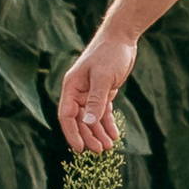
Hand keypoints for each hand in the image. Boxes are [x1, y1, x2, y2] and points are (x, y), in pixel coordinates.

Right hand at [57, 25, 137, 152]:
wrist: (122, 37)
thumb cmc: (110, 53)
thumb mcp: (103, 77)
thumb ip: (96, 100)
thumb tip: (87, 124)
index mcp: (71, 86)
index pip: (66, 116)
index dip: (72, 133)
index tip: (80, 149)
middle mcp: (77, 91)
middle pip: (79, 120)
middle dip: (89, 136)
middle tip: (100, 151)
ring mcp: (90, 92)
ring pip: (91, 118)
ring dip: (99, 133)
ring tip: (108, 147)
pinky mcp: (103, 91)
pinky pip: (102, 112)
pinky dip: (107, 124)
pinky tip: (114, 135)